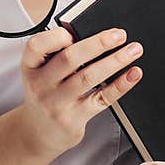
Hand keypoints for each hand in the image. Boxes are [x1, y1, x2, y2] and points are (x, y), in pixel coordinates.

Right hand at [18, 25, 144, 157]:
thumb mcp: (40, 73)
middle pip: (70, 58)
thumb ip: (58, 54)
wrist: (37, 133)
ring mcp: (57, 104)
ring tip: (133, 50)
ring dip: (115, 61)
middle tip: (119, 35)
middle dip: (99, 43)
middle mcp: (41, 85)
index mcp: (31, 67)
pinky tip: (132, 74)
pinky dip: (120, 85)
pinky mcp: (74, 119)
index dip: (56, 36)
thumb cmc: (45, 95)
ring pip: (89, 77)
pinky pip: (101, 98)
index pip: (37, 45)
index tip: (76, 31)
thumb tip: (95, 36)